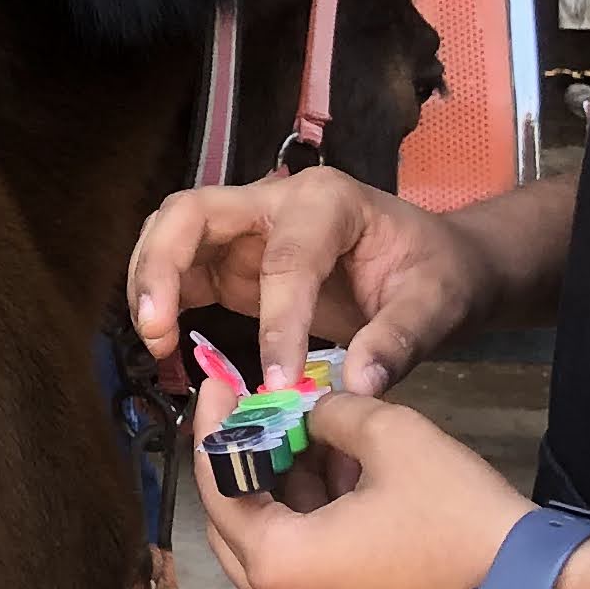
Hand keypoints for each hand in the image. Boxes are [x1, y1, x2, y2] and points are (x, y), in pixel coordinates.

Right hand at [126, 163, 497, 397]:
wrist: (439, 265)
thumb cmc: (438, 275)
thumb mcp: (437, 305)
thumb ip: (399, 341)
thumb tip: (357, 387)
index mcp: (328, 201)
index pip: (287, 258)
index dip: (277, 321)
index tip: (277, 384)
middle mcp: (275, 202)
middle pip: (192, 213)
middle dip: (163, 265)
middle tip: (156, 328)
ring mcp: (248, 230)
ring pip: (174, 235)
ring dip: (151, 283)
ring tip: (154, 342)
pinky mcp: (234, 264)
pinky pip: (184, 272)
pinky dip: (163, 304)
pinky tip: (163, 347)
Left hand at [189, 372, 527, 588]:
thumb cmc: (462, 520)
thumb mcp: (394, 438)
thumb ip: (334, 415)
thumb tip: (310, 411)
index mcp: (283, 568)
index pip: (218, 491)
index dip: (215, 432)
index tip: (218, 388)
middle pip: (240, 536)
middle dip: (249, 472)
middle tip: (266, 422)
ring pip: (284, 568)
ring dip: (291, 509)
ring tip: (323, 451)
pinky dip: (322, 548)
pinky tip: (355, 503)